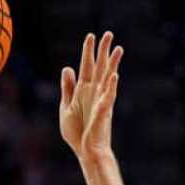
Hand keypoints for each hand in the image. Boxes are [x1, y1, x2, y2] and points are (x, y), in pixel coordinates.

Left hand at [59, 31, 122, 163]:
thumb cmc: (78, 132)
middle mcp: (94, 93)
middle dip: (102, 51)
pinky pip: (108, 98)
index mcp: (83, 91)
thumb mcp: (66, 107)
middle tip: (108, 33)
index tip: (91, 36)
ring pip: (107, 78)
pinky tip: (114, 76)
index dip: (88, 52)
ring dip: (112, 64)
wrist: (86, 151)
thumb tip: (67, 68)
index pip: (86, 67)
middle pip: (99, 68)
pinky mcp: (103, 112)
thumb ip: (67, 88)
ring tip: (118, 48)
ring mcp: (100, 101)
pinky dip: (111, 87)